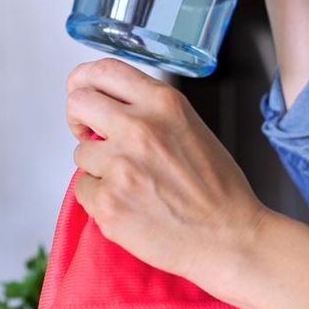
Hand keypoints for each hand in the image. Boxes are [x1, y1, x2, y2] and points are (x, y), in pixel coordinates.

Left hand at [66, 56, 269, 291]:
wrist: (229, 237)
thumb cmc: (216, 188)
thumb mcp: (190, 127)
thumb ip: (149, 112)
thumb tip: (109, 109)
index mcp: (163, 104)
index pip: (104, 70)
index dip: (84, 80)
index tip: (81, 92)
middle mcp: (139, 128)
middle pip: (78, 103)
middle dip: (78, 119)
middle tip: (89, 135)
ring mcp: (120, 166)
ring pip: (80, 154)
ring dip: (97, 168)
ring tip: (132, 184)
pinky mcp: (108, 202)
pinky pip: (83, 190)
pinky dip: (100, 199)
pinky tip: (130, 206)